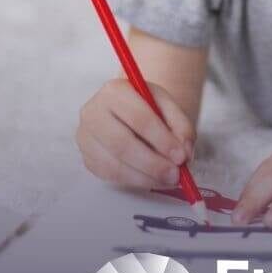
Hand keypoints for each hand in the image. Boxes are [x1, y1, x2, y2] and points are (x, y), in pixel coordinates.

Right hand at [76, 78, 195, 188]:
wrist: (129, 111)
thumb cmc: (148, 107)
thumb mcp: (168, 106)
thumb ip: (181, 126)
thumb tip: (185, 152)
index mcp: (114, 91)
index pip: (138, 117)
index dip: (161, 139)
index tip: (181, 156)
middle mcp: (93, 112)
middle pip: (121, 143)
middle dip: (152, 163)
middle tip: (175, 174)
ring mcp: (86, 137)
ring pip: (114, 164)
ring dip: (145, 177)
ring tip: (168, 179)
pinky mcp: (87, 157)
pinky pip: (110, 175)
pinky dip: (136, 181)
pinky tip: (153, 179)